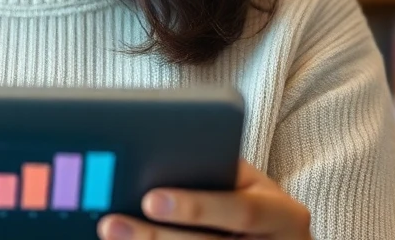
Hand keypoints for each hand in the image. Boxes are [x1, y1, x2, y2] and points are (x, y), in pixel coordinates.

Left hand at [96, 158, 310, 239]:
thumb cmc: (254, 201)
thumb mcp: (250, 186)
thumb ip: (216, 174)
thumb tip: (152, 163)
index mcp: (284, 215)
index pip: (241, 211)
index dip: (197, 206)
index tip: (150, 199)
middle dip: (156, 237)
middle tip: (112, 223)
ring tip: (110, 233)